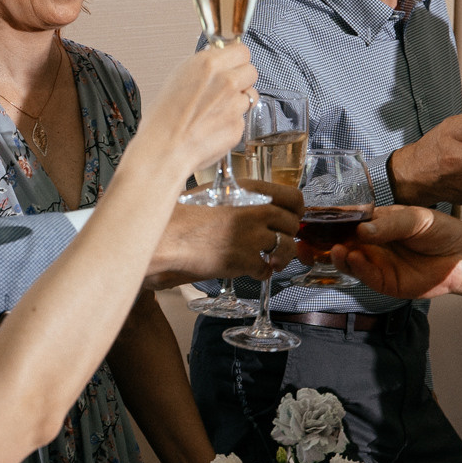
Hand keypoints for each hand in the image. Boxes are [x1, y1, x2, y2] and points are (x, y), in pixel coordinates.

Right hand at [139, 43, 259, 174]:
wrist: (163, 149)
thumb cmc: (163, 117)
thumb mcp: (177, 78)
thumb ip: (203, 67)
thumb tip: (216, 61)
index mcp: (208, 64)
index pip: (242, 50)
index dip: (236, 59)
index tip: (232, 65)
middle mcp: (226, 81)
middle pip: (251, 71)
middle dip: (241, 78)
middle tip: (226, 88)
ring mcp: (235, 105)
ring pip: (251, 95)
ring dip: (239, 100)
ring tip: (218, 110)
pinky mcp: (238, 126)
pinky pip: (243, 118)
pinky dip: (232, 121)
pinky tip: (215, 126)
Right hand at [146, 199, 296, 289]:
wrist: (165, 236)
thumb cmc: (180, 214)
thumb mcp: (213, 192)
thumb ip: (239, 196)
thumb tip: (256, 205)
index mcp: (248, 189)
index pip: (293, 197)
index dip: (297, 211)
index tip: (292, 218)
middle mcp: (254, 210)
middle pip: (292, 224)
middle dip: (287, 235)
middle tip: (277, 242)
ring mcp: (250, 236)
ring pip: (286, 248)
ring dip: (280, 256)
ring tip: (270, 259)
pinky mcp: (243, 260)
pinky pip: (266, 270)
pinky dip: (261, 273)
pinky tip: (251, 270)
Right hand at [307, 205, 461, 300]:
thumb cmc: (441, 231)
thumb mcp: (416, 219)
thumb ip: (389, 224)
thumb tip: (362, 230)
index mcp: (374, 222)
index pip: (343, 220)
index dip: (323, 220)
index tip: (306, 219)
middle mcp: (369, 242)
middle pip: (335, 243)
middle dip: (316, 244)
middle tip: (303, 243)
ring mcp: (375, 263)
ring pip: (345, 261)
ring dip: (335, 256)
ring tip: (335, 250)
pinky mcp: (383, 282)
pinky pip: (363, 276)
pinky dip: (356, 268)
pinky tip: (355, 258)